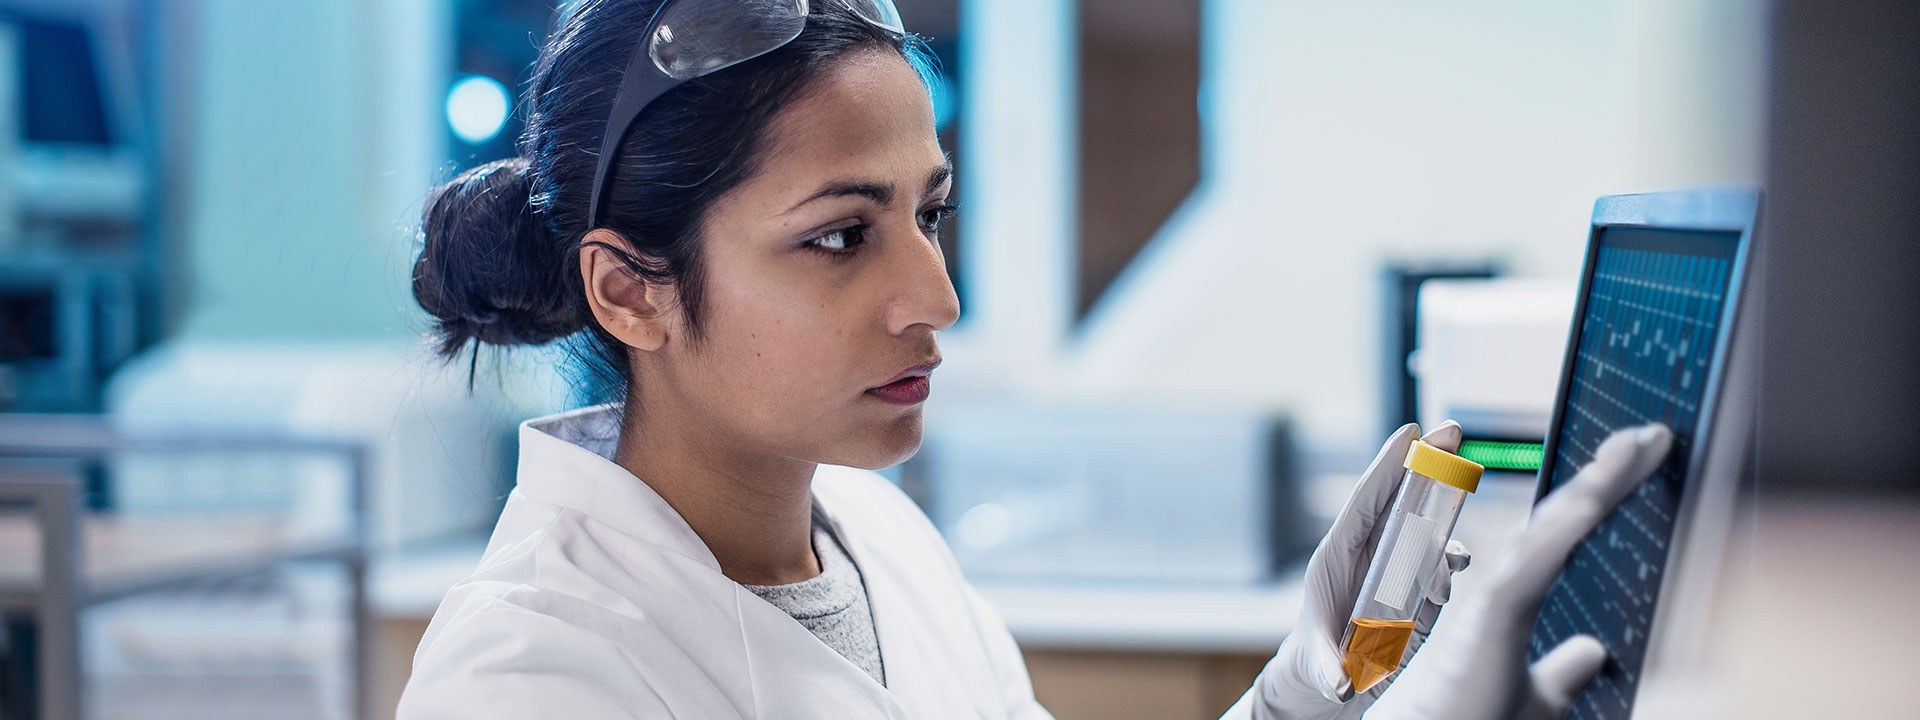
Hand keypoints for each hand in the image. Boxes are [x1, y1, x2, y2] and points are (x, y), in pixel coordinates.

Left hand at [1243, 421, 1471, 719]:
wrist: (1331, 680)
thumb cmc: (1316, 662)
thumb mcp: (1318, 665)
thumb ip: (1330, 670)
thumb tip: (1341, 686)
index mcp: (1338, 554)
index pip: (1364, 501)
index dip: (1387, 465)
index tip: (1411, 430)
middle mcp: (1370, 552)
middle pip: (1400, 498)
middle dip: (1426, 462)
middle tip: (1453, 428)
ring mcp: (1396, 567)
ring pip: (1427, 530)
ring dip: (1446, 527)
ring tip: (1455, 559)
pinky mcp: (1418, 589)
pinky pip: (1442, 565)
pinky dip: (1454, 563)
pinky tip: (1460, 570)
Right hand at [1365, 424, 1673, 719]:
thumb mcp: (1536, 700)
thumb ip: (1561, 672)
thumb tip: (1594, 652)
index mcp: (1510, 602)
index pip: (1563, 536)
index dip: (1601, 496)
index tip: (1640, 460)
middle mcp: (1499, 588)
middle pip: (1561, 518)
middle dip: (1607, 475)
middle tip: (1650, 435)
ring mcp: (1491, 596)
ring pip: (1551, 527)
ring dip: (1598, 483)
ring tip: (1637, 446)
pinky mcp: (1489, 614)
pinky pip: (1535, 560)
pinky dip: (1566, 525)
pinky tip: (1599, 495)